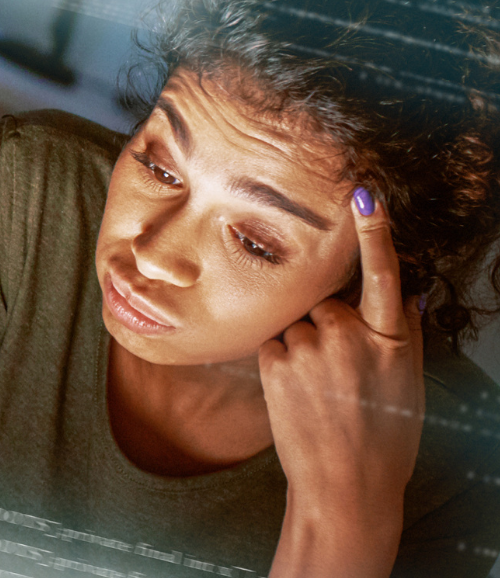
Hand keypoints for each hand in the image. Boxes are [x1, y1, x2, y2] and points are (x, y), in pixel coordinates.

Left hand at [259, 187, 424, 577]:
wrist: (345, 486)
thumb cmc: (385, 437)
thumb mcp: (406, 382)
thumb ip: (404, 331)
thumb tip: (407, 290)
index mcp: (391, 340)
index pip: (386, 276)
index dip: (376, 235)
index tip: (365, 196)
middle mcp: (350, 337)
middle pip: (328, 302)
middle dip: (330, 326)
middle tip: (342, 375)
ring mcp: (310, 347)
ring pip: (300, 323)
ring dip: (305, 345)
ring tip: (322, 391)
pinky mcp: (275, 359)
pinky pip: (275, 340)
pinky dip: (283, 359)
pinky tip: (300, 393)